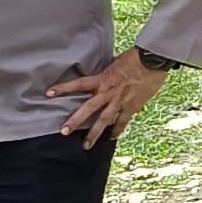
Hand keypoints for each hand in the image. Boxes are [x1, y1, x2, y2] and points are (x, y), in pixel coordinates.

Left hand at [47, 48, 172, 144]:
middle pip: (88, 109)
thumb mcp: (116, 60)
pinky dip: (117, 130)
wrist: (152, 61)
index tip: (49, 94)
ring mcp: (119, 101)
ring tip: (86, 146)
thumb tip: (107, 65)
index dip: (63, 88)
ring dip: (94, 134)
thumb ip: (109, 68)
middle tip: (63, 132)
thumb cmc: (135, 57)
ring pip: (104, 120)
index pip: (78, 84)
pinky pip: (122, 121)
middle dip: (75, 121)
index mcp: (102, 79)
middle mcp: (108, 93)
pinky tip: (112, 138)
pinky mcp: (132, 106)